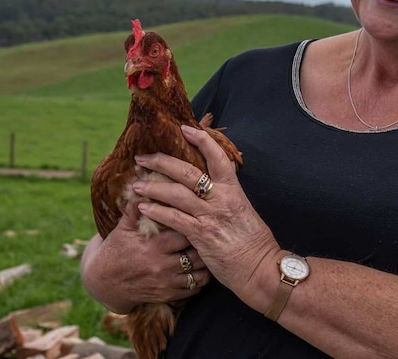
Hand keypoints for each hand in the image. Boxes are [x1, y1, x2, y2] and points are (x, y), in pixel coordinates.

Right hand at [80, 199, 211, 313]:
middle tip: (212, 234)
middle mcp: (162, 264)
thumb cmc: (116, 249)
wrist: (104, 282)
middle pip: (197, 252)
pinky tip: (203, 268)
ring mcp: (166, 282)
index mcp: (154, 244)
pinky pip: (194, 289)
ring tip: (209, 250)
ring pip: (199, 272)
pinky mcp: (167, 295)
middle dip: (205, 243)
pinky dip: (201, 279)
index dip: (197, 223)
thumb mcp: (123, 227)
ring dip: (206, 262)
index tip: (203, 217)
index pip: (186, 230)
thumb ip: (135, 208)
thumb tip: (140, 183)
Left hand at [132, 125, 280, 309]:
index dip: (202, 140)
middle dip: (162, 162)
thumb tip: (217, 183)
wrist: (261, 268)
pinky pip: (173, 218)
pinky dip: (156, 211)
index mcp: (234, 190)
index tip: (185, 129)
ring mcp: (210, 216)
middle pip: (188, 172)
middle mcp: (221, 199)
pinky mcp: (201, 235)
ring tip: (136, 184)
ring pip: (176, 193)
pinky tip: (142, 208)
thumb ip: (229, 196)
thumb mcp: (245, 211)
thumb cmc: (254, 243)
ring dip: (153, 187)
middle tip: (143, 158)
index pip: (218, 157)